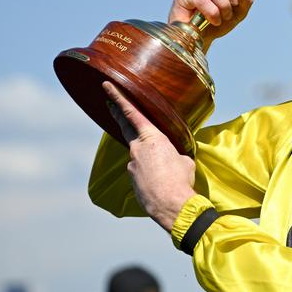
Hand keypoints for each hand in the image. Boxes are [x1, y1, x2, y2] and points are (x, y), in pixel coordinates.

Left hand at [102, 81, 195, 231]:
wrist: (171, 205)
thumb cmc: (181, 179)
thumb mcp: (184, 159)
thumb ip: (174, 153)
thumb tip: (173, 158)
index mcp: (152, 138)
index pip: (132, 113)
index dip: (118, 98)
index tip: (107, 86)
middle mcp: (137, 149)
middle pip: (125, 127)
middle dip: (117, 114)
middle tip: (109, 104)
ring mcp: (132, 165)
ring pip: (137, 154)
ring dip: (146, 157)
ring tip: (164, 168)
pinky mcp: (131, 180)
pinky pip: (139, 171)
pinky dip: (148, 173)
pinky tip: (160, 181)